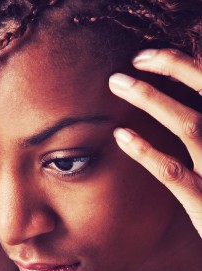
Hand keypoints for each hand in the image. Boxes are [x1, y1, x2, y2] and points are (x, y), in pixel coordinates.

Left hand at [109, 48, 201, 236]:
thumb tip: (179, 108)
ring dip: (151, 99)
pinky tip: (120, 135)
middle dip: (170, 69)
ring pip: (189, 126)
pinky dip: (146, 151)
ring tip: (117, 84)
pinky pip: (173, 173)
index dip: (183, 64)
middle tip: (131, 61)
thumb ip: (200, 133)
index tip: (146, 56)